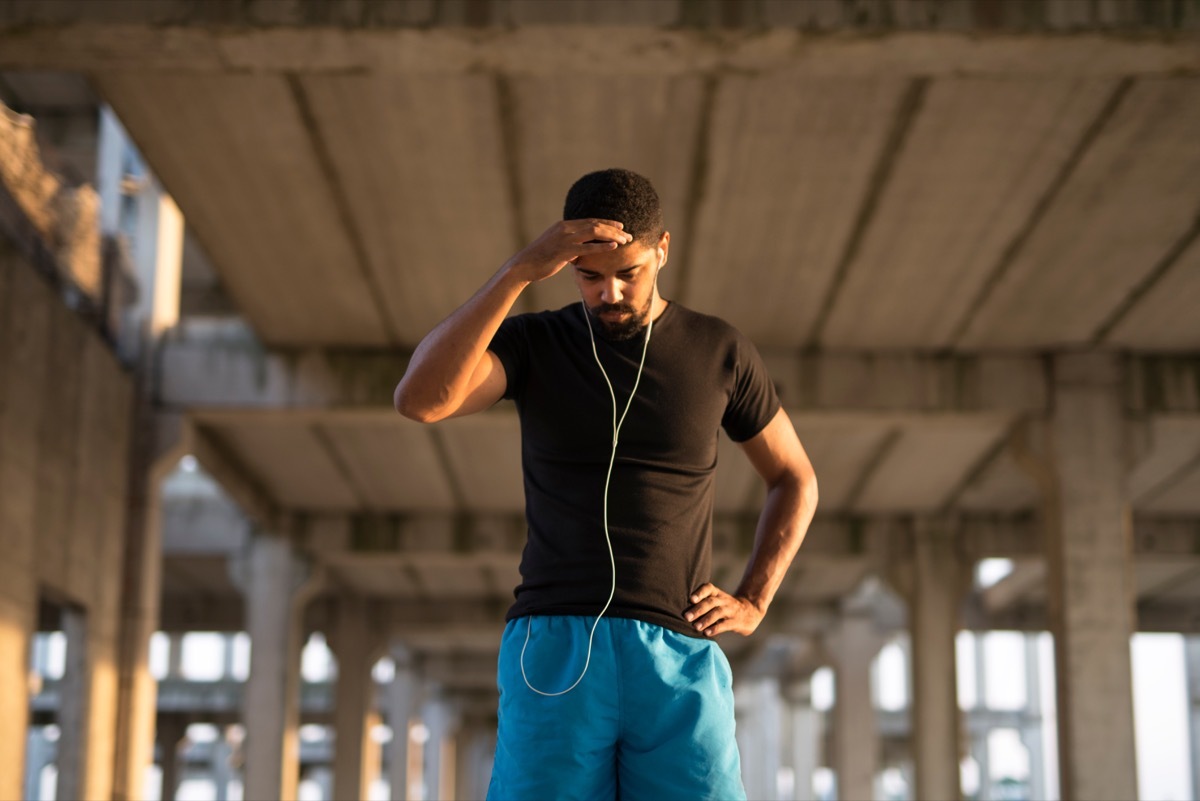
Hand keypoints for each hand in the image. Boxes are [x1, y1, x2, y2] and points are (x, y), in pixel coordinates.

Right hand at [504, 219, 630, 283]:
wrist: (524, 265)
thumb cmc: (540, 259)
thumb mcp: (556, 248)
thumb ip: (569, 246)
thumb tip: (579, 251)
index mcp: (564, 226)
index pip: (590, 221)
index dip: (607, 222)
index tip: (620, 226)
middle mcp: (566, 228)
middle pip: (595, 224)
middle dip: (614, 229)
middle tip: (628, 234)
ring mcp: (565, 238)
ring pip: (594, 232)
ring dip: (612, 235)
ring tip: (625, 240)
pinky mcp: (564, 250)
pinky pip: (587, 247)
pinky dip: (602, 246)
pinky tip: (614, 247)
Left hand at [684, 583, 764, 636]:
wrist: (750, 611)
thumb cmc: (726, 607)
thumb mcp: (717, 601)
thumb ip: (703, 603)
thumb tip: (679, 611)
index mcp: (717, 594)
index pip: (708, 588)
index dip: (700, 592)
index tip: (691, 599)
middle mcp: (723, 600)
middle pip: (710, 602)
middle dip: (698, 609)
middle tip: (686, 617)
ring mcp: (731, 610)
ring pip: (718, 613)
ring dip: (705, 620)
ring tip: (695, 626)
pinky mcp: (736, 622)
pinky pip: (725, 624)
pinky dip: (715, 629)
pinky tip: (707, 633)